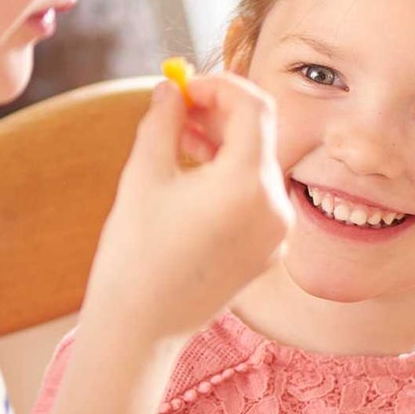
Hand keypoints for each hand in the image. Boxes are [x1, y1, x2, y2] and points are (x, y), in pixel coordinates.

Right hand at [86, 73, 291, 344]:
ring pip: (259, 166)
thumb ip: (164, 121)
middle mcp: (275, 205)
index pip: (254, 107)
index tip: (185, 87)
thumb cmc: (135, 251)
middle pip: (261, 135)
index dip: (220, 87)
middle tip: (179, 111)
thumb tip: (171, 88)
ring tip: (179, 146)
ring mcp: (279, 231)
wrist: (142, 326)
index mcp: (248, 182)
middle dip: (221, 115)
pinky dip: (233, 179)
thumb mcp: (144, 174)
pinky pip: (259, 198)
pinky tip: (194, 184)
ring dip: (225, 146)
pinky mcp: (271, 250)